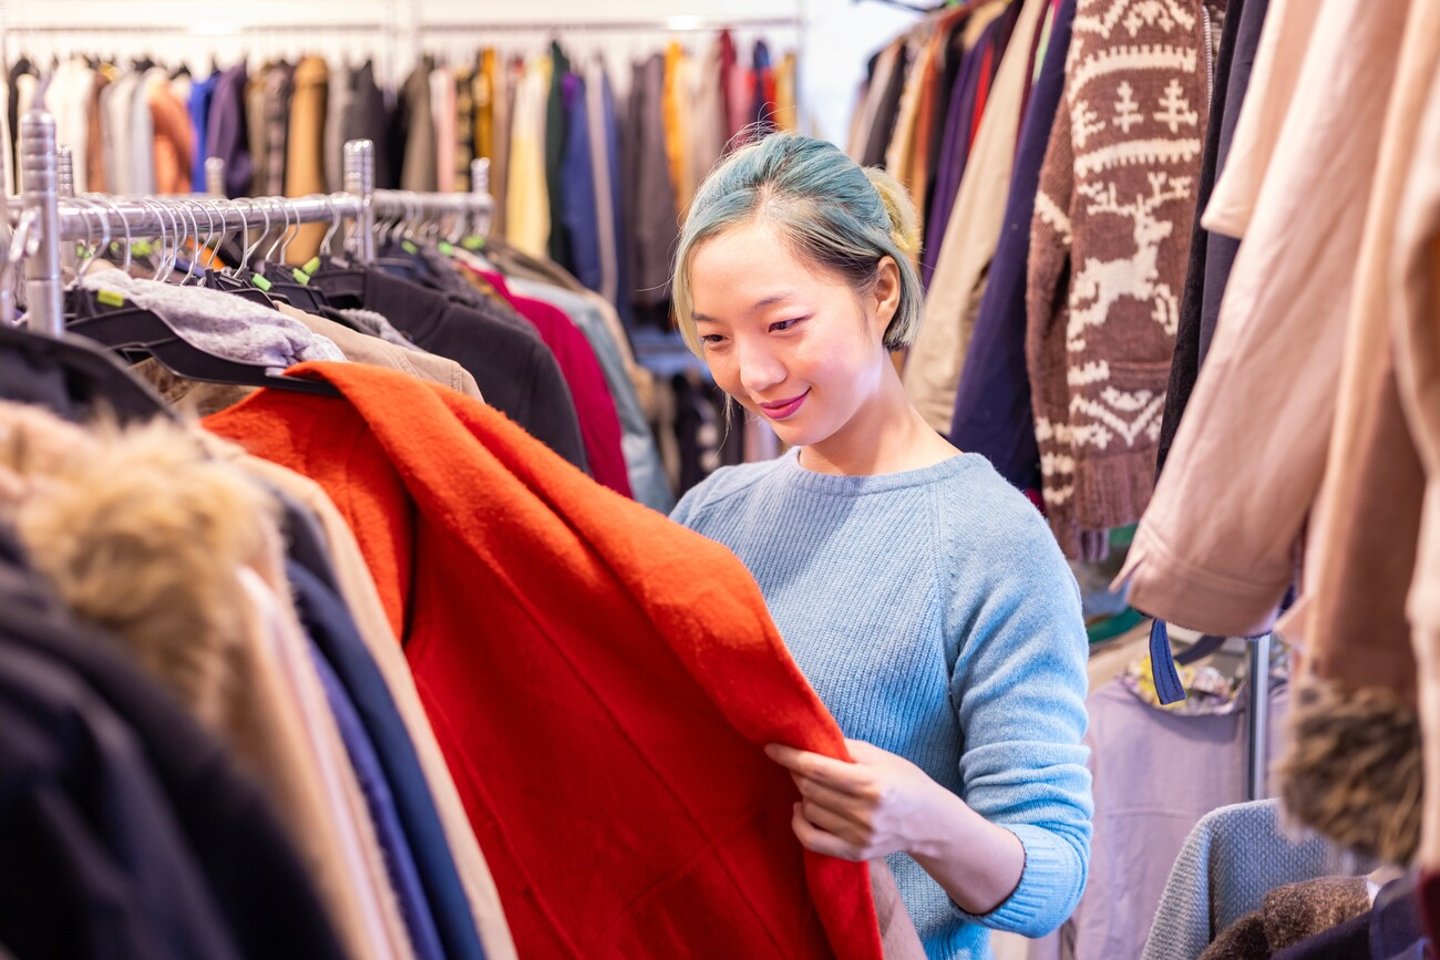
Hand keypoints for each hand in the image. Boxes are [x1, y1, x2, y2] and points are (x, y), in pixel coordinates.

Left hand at [764, 739, 950, 861]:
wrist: (931, 822)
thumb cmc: (905, 782)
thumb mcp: (881, 757)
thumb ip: (845, 749)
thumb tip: (808, 741)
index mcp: (872, 783)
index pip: (818, 768)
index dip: (790, 756)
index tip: (771, 747)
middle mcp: (865, 813)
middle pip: (811, 789)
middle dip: (797, 772)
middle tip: (798, 763)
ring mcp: (860, 836)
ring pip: (810, 810)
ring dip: (803, 794)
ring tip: (812, 784)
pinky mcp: (855, 853)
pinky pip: (812, 840)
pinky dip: (799, 823)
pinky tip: (802, 808)